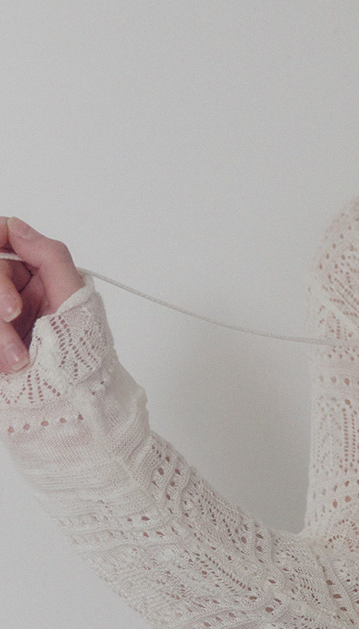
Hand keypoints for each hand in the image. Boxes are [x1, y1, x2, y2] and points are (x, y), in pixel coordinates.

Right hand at [0, 217, 85, 372]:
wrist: (69, 403)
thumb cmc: (80, 356)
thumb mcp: (72, 298)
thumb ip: (48, 256)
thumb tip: (16, 225)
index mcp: (38, 274)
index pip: (4, 237)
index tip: (0, 258)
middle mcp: (15, 290)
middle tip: (13, 314)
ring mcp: (2, 317)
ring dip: (1, 333)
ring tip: (16, 361)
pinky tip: (8, 366)